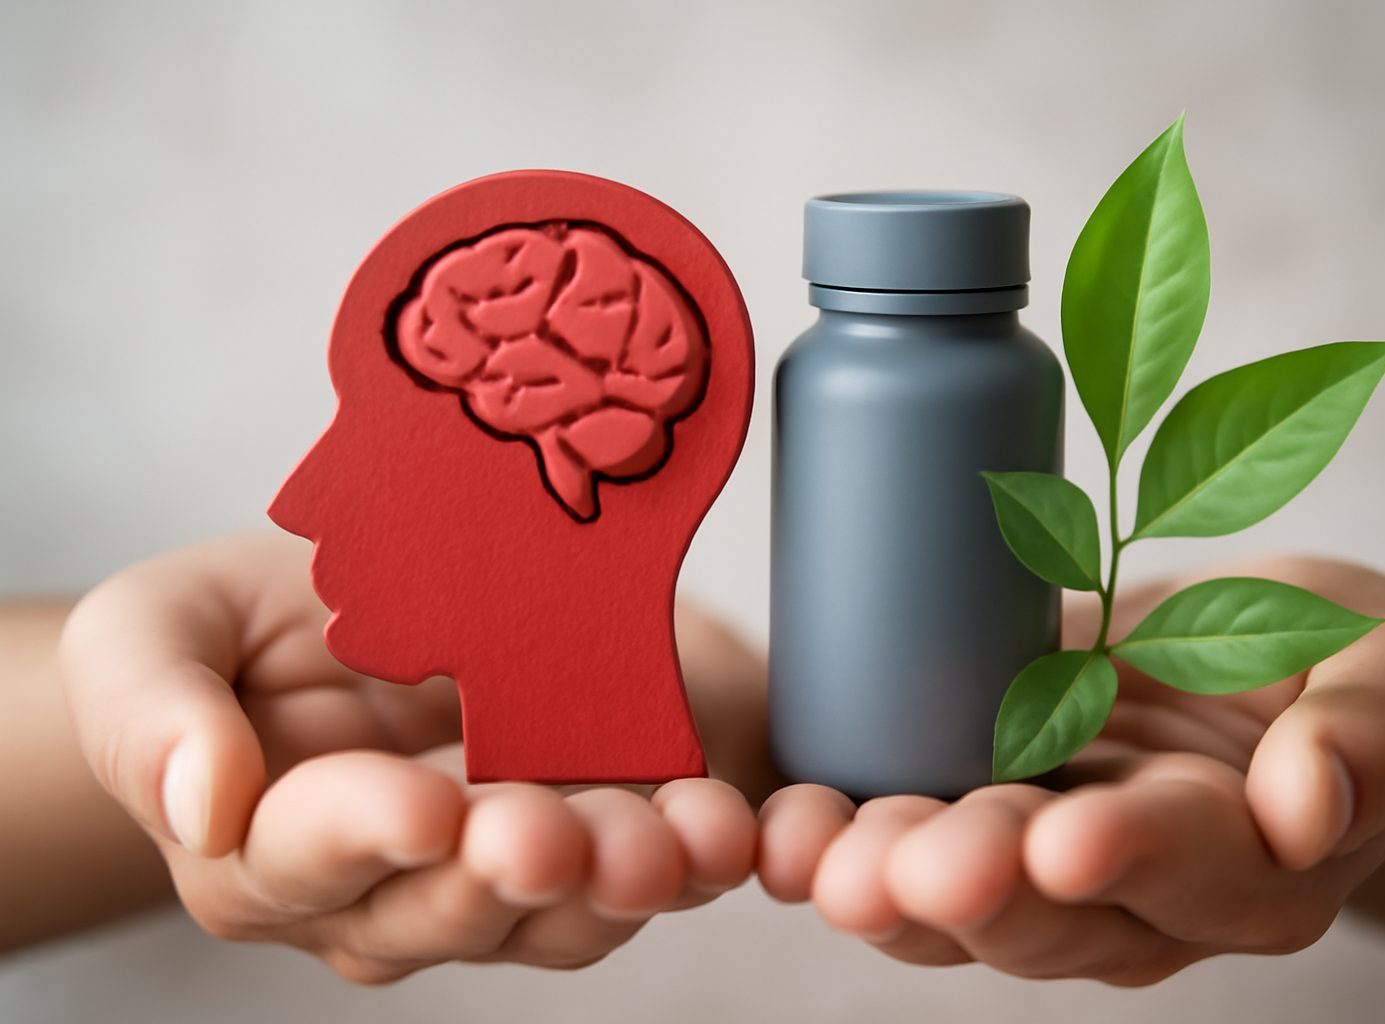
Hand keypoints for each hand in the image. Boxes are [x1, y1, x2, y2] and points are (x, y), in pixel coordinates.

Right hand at [60, 534, 755, 981]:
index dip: (364, 837)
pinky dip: (693, 853)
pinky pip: (643, 872)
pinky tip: (731, 820)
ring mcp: (494, 879)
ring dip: (624, 880)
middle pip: (446, 910)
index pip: (302, 863)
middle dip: (509, 874)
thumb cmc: (245, 625)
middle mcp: (383, 893)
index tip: (425, 805)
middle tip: (557, 831)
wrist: (361, 602)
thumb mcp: (157, 628)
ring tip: (676, 835)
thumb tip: (200, 803)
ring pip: (560, 913)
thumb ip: (148, 715)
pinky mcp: (590, 841)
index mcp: (261, 851)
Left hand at [757, 558, 1384, 983]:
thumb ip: (1369, 734)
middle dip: (971, 887)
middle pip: (1053, 914)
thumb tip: (1308, 802)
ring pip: (963, 908)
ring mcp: (1050, 869)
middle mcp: (1142, 897)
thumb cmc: (1335, 665)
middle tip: (894, 865)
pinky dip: (844, 844)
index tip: (1066, 840)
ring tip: (816, 855)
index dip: (1127, 858)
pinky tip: (785, 827)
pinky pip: (908, 855)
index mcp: (1255, 865)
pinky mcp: (981, 820)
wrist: (1258, 663)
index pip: (1190, 870)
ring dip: (884, 883)